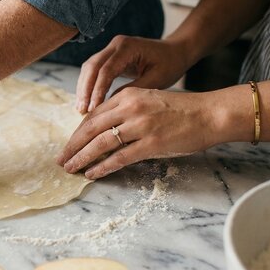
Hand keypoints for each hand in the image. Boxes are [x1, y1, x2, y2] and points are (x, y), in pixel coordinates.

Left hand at [57, 87, 220, 179]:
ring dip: (82, 158)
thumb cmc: (180, 110)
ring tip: (70, 168)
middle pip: (91, 128)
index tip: (69, 144)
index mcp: (127, 95)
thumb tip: (102, 131)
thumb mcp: (147, 101)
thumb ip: (125, 111)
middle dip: (72, 146)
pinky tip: (92, 174)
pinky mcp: (151, 143)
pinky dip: (102, 167)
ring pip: (101, 143)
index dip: (77, 132)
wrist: (210, 113)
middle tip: (60, 159)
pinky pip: (120, 158)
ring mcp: (140, 125)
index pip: (94, 115)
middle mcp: (130, 108)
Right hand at [76, 35, 190, 113]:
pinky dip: (88, 85)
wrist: (175, 51)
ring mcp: (110, 49)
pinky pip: (93, 70)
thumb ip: (134, 91)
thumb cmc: (170, 64)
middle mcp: (115, 44)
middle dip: (85, 89)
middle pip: (91, 67)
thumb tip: (111, 105)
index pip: (106, 70)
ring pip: (89, 68)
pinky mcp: (109, 56)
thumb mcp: (156, 79)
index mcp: (128, 47)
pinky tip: (87, 100)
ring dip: (83, 88)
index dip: (97, 90)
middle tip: (81, 110)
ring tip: (81, 108)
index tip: (93, 108)